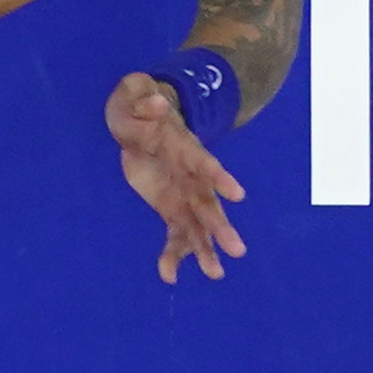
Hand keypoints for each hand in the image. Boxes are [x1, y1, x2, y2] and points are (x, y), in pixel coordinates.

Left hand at [105, 72, 248, 283]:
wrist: (138, 121)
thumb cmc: (138, 106)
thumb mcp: (135, 96)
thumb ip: (145, 101)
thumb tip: (157, 103)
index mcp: (185, 149)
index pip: (204, 164)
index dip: (219, 178)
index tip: (237, 195)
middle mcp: (191, 177)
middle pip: (207, 203)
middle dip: (220, 226)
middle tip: (236, 250)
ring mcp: (183, 195)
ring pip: (197, 227)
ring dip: (205, 250)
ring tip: (215, 274)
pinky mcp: (171, 208)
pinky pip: (175, 234)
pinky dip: (173, 255)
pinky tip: (169, 276)